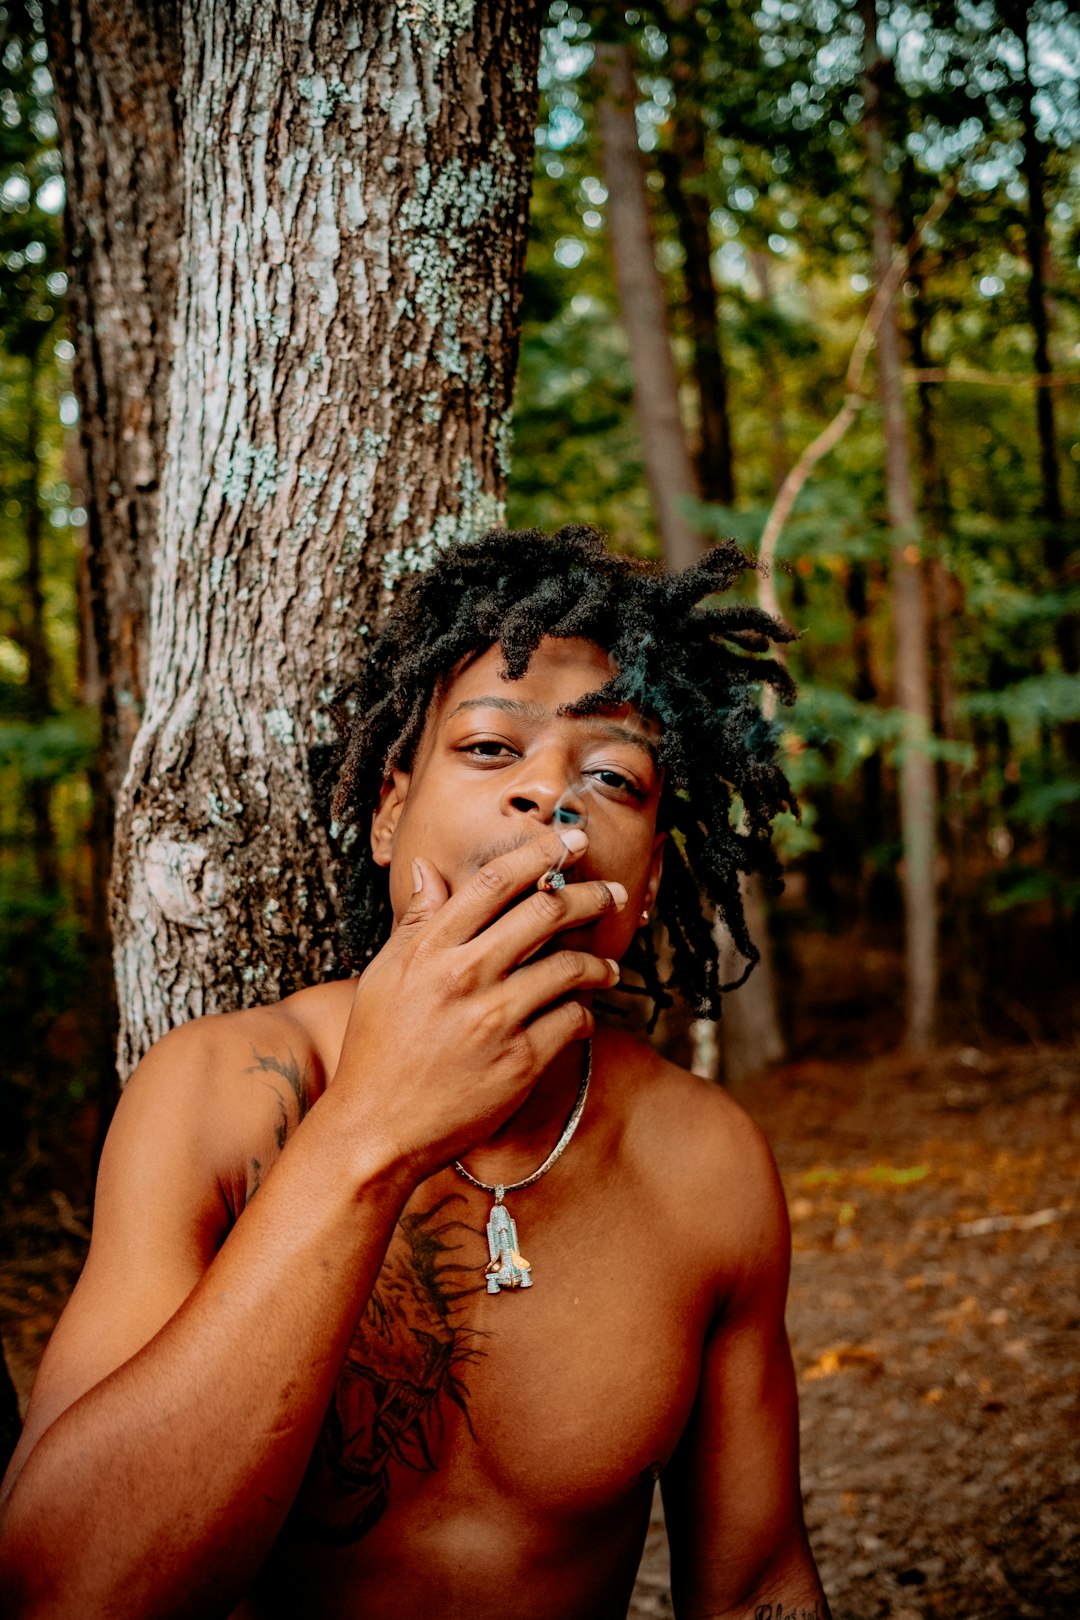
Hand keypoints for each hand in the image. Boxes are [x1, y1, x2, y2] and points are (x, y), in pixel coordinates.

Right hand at [330, 827, 624, 1180]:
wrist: (376, 1129)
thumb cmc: (378, 1049)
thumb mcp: (384, 976)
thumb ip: (415, 922)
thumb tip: (429, 871)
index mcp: (430, 948)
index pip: (495, 882)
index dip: (540, 853)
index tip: (571, 841)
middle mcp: (465, 976)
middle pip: (545, 913)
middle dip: (588, 896)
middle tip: (611, 893)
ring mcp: (495, 1019)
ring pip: (569, 968)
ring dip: (598, 965)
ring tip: (609, 969)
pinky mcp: (520, 1063)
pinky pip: (573, 1021)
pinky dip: (585, 1014)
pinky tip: (583, 1015)